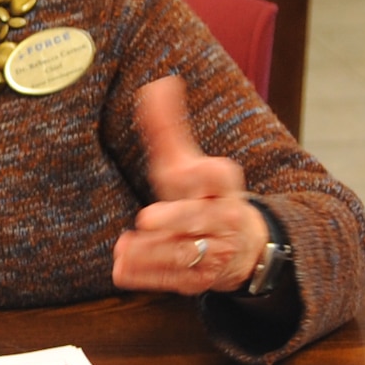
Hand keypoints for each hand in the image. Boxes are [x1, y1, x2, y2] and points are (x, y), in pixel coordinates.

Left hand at [112, 75, 268, 295]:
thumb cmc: (203, 196)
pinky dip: (147, 277)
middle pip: (201, 218)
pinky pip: (174, 280)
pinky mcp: (201, 279)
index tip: (194, 167)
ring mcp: (215, 251)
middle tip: (146, 218)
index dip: (210, 173)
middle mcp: (222, 218)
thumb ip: (168, 129)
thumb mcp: (188, 163)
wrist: (244, 247)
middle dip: (176, 219)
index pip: (221, 177)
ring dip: (152, 254)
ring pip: (184, 254)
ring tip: (124, 249)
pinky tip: (121, 270)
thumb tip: (157, 84)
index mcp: (222, 186)